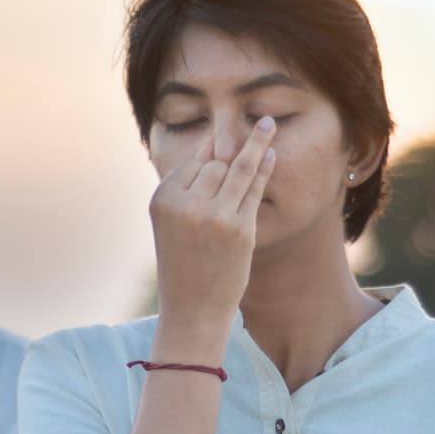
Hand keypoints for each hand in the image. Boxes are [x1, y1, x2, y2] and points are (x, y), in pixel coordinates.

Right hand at [150, 116, 277, 340]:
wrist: (192, 310)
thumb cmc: (183, 265)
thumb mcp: (171, 224)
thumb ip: (186, 190)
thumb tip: (212, 148)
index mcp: (162, 199)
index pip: (192, 163)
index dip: (209, 158)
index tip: (222, 148)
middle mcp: (186, 204)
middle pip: (215, 164)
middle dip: (230, 159)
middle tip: (251, 141)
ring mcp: (215, 216)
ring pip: (237, 169)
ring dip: (256, 143)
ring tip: (268, 123)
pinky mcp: (240, 229)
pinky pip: (255, 190)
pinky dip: (265, 168)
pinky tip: (272, 153)